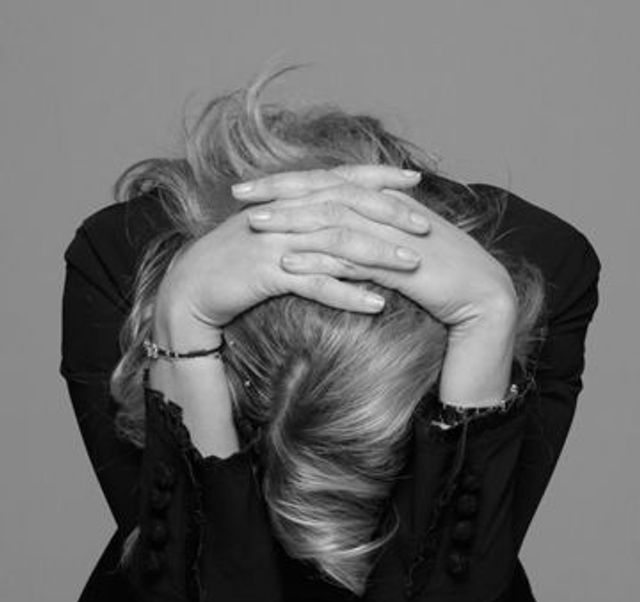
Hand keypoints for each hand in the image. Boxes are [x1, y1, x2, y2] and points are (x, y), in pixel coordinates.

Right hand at [153, 165, 427, 339]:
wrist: (189, 288)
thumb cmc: (233, 263)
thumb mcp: (270, 232)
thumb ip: (301, 220)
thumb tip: (338, 221)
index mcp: (287, 199)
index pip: (340, 180)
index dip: (378, 178)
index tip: (413, 181)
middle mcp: (285, 213)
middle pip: (346, 207)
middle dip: (389, 216)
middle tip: (425, 227)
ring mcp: (276, 242)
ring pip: (337, 244)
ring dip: (379, 255)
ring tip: (414, 266)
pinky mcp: (267, 273)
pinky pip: (315, 284)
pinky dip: (347, 294)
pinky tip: (376, 305)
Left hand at [246, 182, 516, 329]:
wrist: (483, 296)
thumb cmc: (442, 274)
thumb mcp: (401, 246)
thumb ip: (371, 233)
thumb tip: (337, 231)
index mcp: (385, 200)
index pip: (329, 181)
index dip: (288, 181)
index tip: (252, 184)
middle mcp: (386, 210)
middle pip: (324, 192)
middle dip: (279, 192)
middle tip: (239, 193)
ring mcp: (392, 236)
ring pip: (332, 220)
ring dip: (291, 221)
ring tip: (254, 225)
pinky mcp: (398, 266)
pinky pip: (351, 259)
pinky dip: (318, 259)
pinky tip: (288, 263)